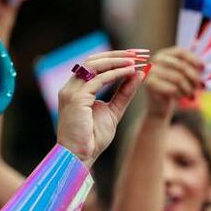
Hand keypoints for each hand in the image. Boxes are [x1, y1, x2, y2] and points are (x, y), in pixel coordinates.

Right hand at [56, 50, 146, 168]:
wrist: (80, 157)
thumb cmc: (92, 138)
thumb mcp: (113, 111)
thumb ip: (124, 93)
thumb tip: (139, 74)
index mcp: (76, 89)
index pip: (94, 64)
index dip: (115, 57)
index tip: (136, 55)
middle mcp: (71, 87)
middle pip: (93, 60)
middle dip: (118, 54)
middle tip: (140, 53)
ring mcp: (71, 92)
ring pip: (94, 65)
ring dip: (117, 61)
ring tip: (136, 61)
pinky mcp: (76, 99)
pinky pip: (98, 80)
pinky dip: (115, 73)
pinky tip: (130, 72)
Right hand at [143, 47, 204, 118]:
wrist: (158, 106)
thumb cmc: (174, 88)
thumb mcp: (183, 76)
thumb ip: (192, 68)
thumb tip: (205, 65)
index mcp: (164, 54)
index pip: (181, 52)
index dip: (194, 59)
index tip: (203, 68)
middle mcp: (155, 60)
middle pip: (181, 66)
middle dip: (194, 77)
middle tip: (200, 86)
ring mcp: (150, 71)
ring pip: (178, 78)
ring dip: (188, 89)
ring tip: (191, 95)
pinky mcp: (149, 84)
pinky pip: (172, 89)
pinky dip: (179, 95)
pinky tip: (179, 98)